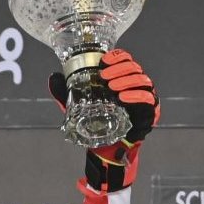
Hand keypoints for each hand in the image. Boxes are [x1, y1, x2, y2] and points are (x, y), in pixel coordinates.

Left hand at [48, 48, 159, 189]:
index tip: (103, 62)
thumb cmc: (96, 120)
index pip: (125, 59)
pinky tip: (123, 98)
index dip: (116, 57)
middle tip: (104, 76)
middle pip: (134, 68)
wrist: (105, 145)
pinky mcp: (149, 112)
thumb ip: (67, 91)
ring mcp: (145, 97)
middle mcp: (136, 85)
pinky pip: (147, 100)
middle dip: (119, 69)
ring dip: (127, 81)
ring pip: (142, 81)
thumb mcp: (79, 103)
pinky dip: (136, 97)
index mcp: (122, 78)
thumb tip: (53, 78)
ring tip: (112, 86)